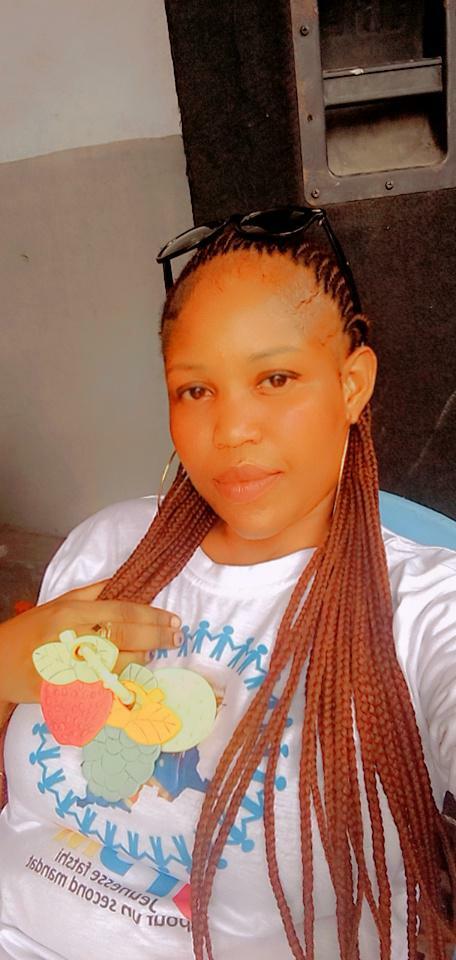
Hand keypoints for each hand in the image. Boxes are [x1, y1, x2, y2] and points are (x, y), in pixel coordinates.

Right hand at [0, 579, 181, 704]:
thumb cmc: (30, 631)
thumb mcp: (58, 603)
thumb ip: (92, 593)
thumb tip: (126, 581)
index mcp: (70, 613)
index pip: (121, 612)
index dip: (152, 616)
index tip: (173, 619)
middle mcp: (70, 639)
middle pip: (124, 636)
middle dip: (156, 636)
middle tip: (176, 636)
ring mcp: (67, 669)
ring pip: (117, 665)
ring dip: (140, 659)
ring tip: (152, 652)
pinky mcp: (64, 695)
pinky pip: (100, 691)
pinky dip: (119, 684)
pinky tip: (131, 678)